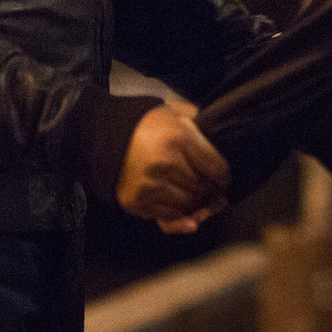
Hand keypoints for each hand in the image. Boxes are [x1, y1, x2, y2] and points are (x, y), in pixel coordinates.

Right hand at [117, 101, 229, 234]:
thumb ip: (202, 124)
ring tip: (197, 195)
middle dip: (211, 190)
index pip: (217, 168)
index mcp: (179, 138)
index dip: (224, 175)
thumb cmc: (148, 124)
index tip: (223, 176)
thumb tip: (224, 141)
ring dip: (196, 204)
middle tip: (212, 188)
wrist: (108, 135)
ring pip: (188, 206)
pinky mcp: (136, 201)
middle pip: (203, 189)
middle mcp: (165, 163)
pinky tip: (184, 210)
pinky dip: (179, 216)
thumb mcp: (178, 113)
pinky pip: (169, 218)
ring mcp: (149, 185)